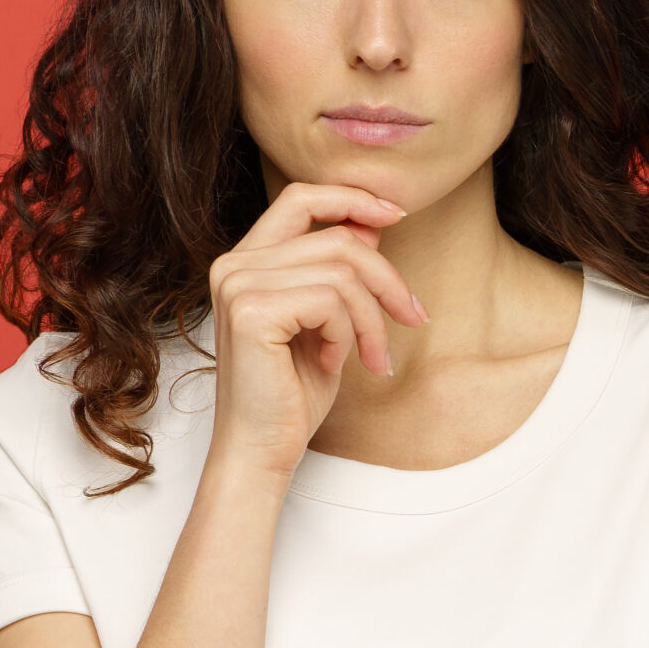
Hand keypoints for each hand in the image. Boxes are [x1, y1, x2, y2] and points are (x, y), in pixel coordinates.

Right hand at [207, 182, 428, 473]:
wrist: (262, 450)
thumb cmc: (293, 393)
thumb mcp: (328, 322)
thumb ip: (339, 271)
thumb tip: (373, 223)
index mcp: (247, 260)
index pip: (301, 197)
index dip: (354, 199)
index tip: (398, 215)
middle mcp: (234, 265)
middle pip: (339, 239)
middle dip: (388, 279)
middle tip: (414, 317)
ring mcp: (238, 285)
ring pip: (343, 272)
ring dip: (373, 319)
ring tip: (372, 356)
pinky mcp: (251, 312)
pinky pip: (331, 301)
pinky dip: (349, 334)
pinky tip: (334, 363)